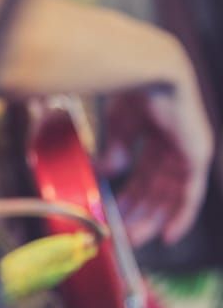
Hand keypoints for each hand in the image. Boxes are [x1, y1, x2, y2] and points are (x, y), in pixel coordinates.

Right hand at [101, 75, 213, 247]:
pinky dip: (181, 214)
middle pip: (158, 186)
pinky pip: (191, 192)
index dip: (133, 196)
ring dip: (153, 218)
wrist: (145, 69)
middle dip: (138, 211)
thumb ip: (116, 149)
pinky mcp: (197, 153)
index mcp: (157, 131)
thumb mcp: (119, 125)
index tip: (117, 216)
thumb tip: (110, 171)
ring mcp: (188, 147)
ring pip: (172, 193)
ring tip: (135, 238)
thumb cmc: (129, 87)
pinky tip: (169, 234)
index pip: (147, 172)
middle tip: (122, 234)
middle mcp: (175, 142)